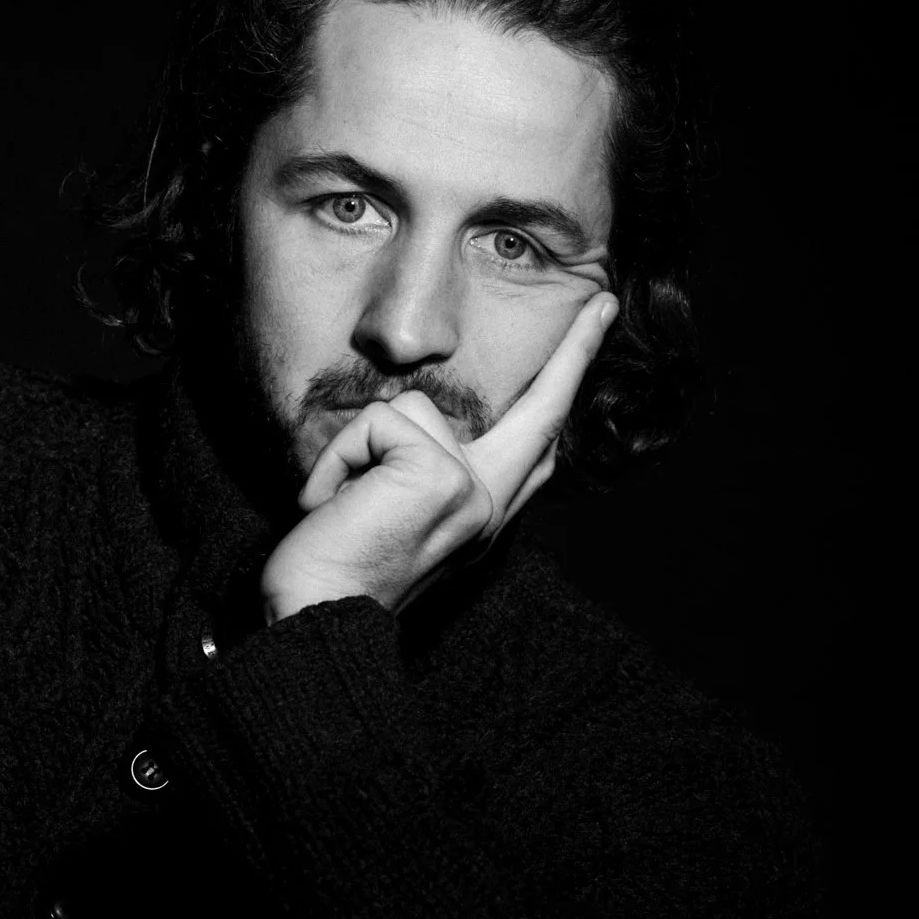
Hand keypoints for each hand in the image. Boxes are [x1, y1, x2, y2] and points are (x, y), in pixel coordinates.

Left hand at [260, 293, 616, 623]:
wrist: (315, 618)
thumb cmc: (334, 571)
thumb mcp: (389, 514)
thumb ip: (420, 472)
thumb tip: (411, 421)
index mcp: (482, 516)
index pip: (534, 448)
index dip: (565, 389)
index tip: (594, 331)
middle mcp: (489, 505)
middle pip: (541, 411)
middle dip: (577, 350)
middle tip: (603, 300)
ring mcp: (472, 489)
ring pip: (408, 407)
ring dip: (354, 451)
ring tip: (342, 504)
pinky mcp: (440, 474)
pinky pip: (375, 422)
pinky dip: (337, 460)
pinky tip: (333, 506)